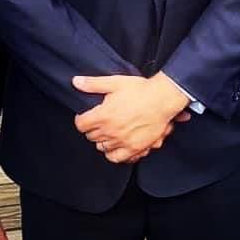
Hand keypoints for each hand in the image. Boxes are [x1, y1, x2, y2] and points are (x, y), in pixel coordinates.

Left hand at [72, 73, 190, 162]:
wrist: (162, 99)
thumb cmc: (140, 90)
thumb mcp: (115, 82)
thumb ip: (93, 84)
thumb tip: (76, 82)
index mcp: (103, 116)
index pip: (81, 125)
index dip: (81, 119)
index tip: (86, 116)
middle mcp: (111, 131)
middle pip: (91, 136)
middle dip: (93, 128)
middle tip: (100, 121)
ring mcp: (122, 142)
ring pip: (102, 147)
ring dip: (103, 140)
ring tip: (109, 131)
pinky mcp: (135, 148)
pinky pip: (117, 158)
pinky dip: (113, 153)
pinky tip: (116, 145)